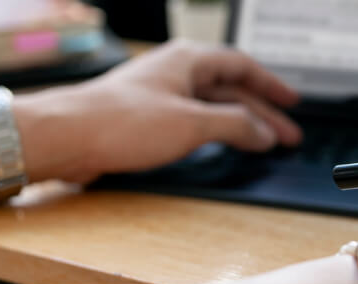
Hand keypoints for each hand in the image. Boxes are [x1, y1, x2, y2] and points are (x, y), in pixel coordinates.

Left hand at [21, 40, 302, 182]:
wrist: (66, 137)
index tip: (291, 103)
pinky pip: (190, 122)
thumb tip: (263, 132)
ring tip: (260, 144)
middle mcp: (174, 73)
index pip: (242, 66)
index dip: (271, 86)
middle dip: (260, 112)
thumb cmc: (118, 121)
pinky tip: (217, 147)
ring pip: (209, 106)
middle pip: (229, 89)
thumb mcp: (192, 124)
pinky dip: (212, 134)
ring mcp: (159, 95)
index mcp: (189, 61)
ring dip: (237, 125)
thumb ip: (235, 126)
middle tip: (285, 135)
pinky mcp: (144, 119)